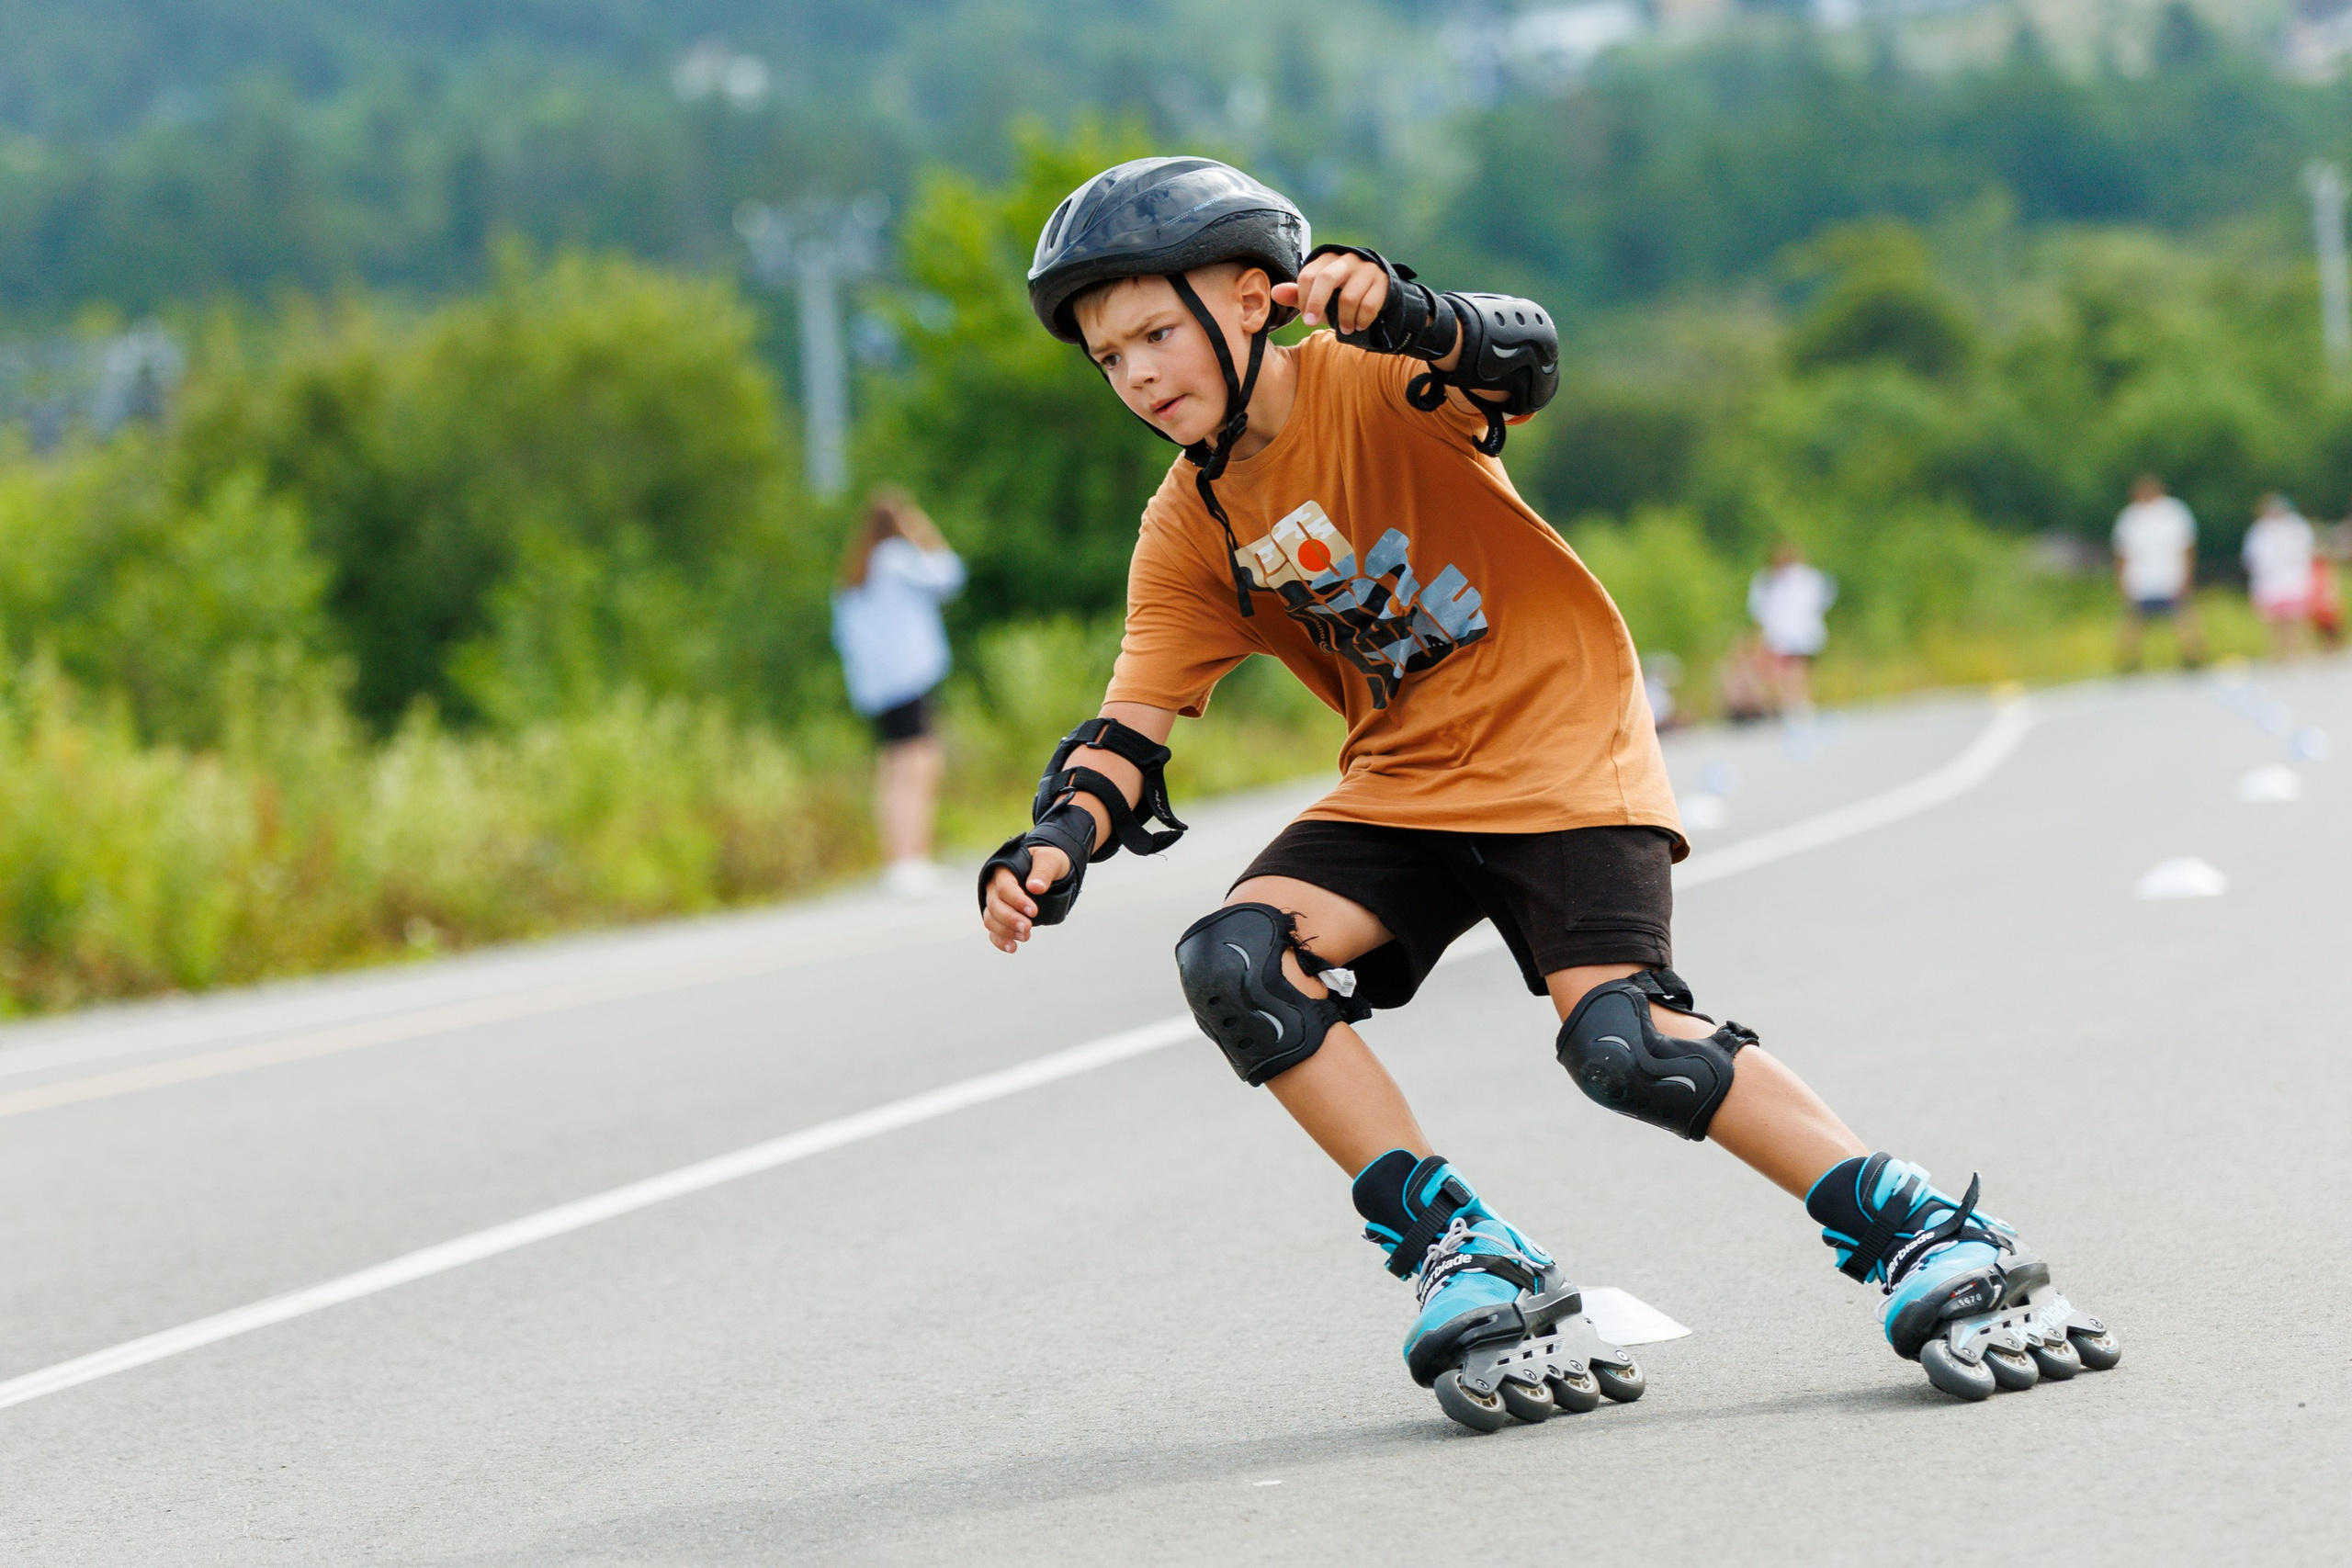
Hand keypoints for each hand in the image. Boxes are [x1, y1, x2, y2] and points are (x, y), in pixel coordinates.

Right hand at [982, 845, 1070, 952]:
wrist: (1047, 869)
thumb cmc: (1047, 861)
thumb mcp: (1050, 860)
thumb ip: (1043, 871)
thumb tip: (1035, 888)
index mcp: (1004, 871)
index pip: (1004, 888)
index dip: (1017, 901)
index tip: (1034, 911)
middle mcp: (994, 887)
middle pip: (994, 906)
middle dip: (1010, 919)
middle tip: (1028, 928)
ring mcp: (995, 903)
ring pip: (990, 920)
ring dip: (1006, 931)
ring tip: (1026, 936)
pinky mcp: (1000, 917)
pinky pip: (993, 931)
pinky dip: (1000, 941)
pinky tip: (1013, 948)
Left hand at [1273, 251, 1389, 334]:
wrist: (1376, 290)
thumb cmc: (1340, 294)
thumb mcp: (1317, 296)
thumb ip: (1297, 295)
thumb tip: (1274, 293)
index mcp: (1326, 259)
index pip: (1307, 276)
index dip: (1304, 300)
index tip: (1306, 318)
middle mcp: (1346, 259)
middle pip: (1326, 279)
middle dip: (1316, 304)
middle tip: (1311, 325)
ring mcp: (1366, 268)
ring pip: (1348, 297)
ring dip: (1343, 320)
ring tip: (1344, 329)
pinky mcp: (1382, 280)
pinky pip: (1369, 305)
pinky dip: (1361, 320)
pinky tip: (1359, 325)